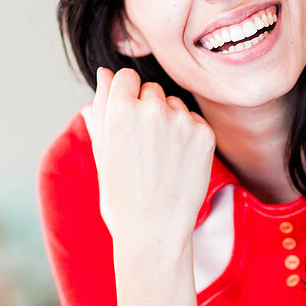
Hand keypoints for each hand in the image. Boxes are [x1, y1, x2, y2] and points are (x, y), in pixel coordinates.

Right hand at [88, 67, 215, 251]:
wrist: (154, 231)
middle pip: (152, 89)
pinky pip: (193, 121)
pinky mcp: (204, 133)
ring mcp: (180, 120)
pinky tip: (178, 162)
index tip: (128, 121)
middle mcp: (150, 108)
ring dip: (169, 121)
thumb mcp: (102, 150)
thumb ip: (102, 107)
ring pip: (174, 104)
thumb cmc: (121, 194)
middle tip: (144, 148)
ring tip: (161, 158)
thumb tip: (105, 74)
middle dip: (148, 109)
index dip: (126, 98)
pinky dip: (188, 136)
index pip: (126, 76)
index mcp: (118, 109)